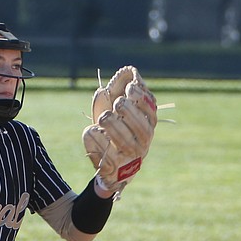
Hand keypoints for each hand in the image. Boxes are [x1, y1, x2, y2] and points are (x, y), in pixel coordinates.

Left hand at [82, 66, 156, 192]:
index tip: (129, 89)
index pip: (151, 110)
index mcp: (147, 124)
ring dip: (113, 126)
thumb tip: (127, 71)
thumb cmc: (114, 130)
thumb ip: (119, 89)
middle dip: (128, 112)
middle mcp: (143, 141)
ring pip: (125, 142)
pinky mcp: (114, 169)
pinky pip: (108, 157)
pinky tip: (90, 130)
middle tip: (117, 103)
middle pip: (141, 127)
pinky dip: (97, 142)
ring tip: (102, 117)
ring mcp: (130, 157)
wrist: (112, 168)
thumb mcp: (115, 108)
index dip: (141, 99)